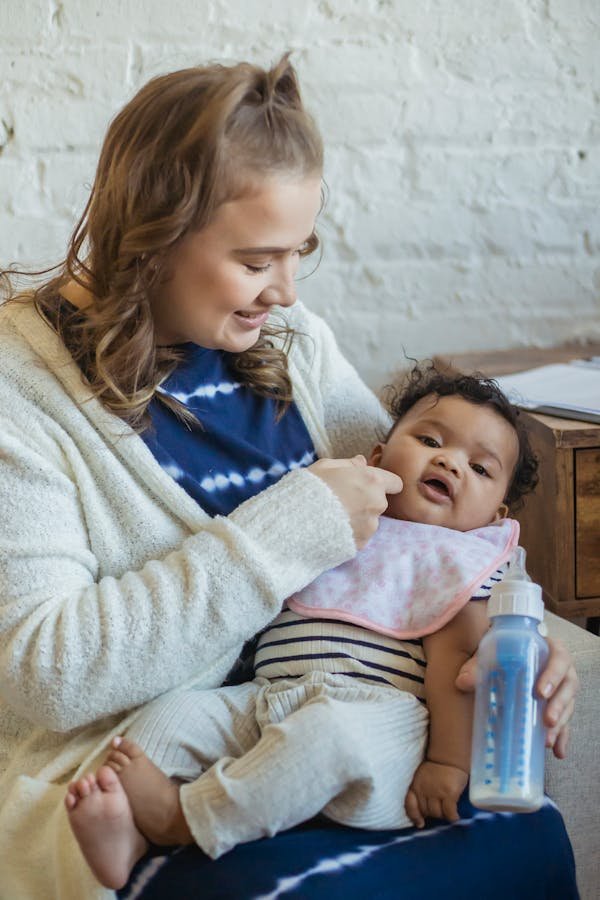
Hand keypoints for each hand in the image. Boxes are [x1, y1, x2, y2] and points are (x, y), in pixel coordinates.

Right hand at [309, 456, 402, 548]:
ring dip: (358, 517)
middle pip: (379, 501)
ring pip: (369, 520)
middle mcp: (377, 504)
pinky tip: (332, 529)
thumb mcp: (325, 467)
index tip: (370, 485)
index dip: (384, 483)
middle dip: (366, 500)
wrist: (296, 523)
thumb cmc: (309, 489)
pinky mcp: (361, 544)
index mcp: (371, 481)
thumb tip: (362, 462)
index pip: (395, 483)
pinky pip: (359, 535)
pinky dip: (350, 533)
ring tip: (333, 517)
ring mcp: (370, 526)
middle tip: (341, 500)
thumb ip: (348, 464)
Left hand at [405, 760, 467, 827]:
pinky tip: (455, 817)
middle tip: (440, 811)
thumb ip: (420, 791)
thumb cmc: (436, 768)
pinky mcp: (449, 793)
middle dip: (432, 814)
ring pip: (437, 814)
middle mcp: (425, 789)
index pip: (410, 804)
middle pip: (426, 812)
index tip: (420, 823)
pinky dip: (452, 817)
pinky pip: (449, 812)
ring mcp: (437, 792)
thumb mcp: (422, 777)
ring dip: (442, 815)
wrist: (449, 756)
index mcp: (416, 785)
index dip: (414, 816)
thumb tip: (423, 813)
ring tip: (447, 811)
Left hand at [455, 637, 578, 758]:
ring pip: (569, 705)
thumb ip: (477, 665)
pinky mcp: (560, 706)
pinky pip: (566, 723)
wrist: (504, 656)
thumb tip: (463, 682)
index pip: (559, 657)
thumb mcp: (490, 654)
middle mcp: (561, 668)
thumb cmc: (501, 653)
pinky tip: (558, 752)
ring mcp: (562, 688)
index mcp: (547, 649)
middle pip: (569, 685)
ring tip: (547, 741)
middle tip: (547, 720)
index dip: (553, 674)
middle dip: (559, 705)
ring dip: (561, 724)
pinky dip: (563, 738)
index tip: (540, 692)